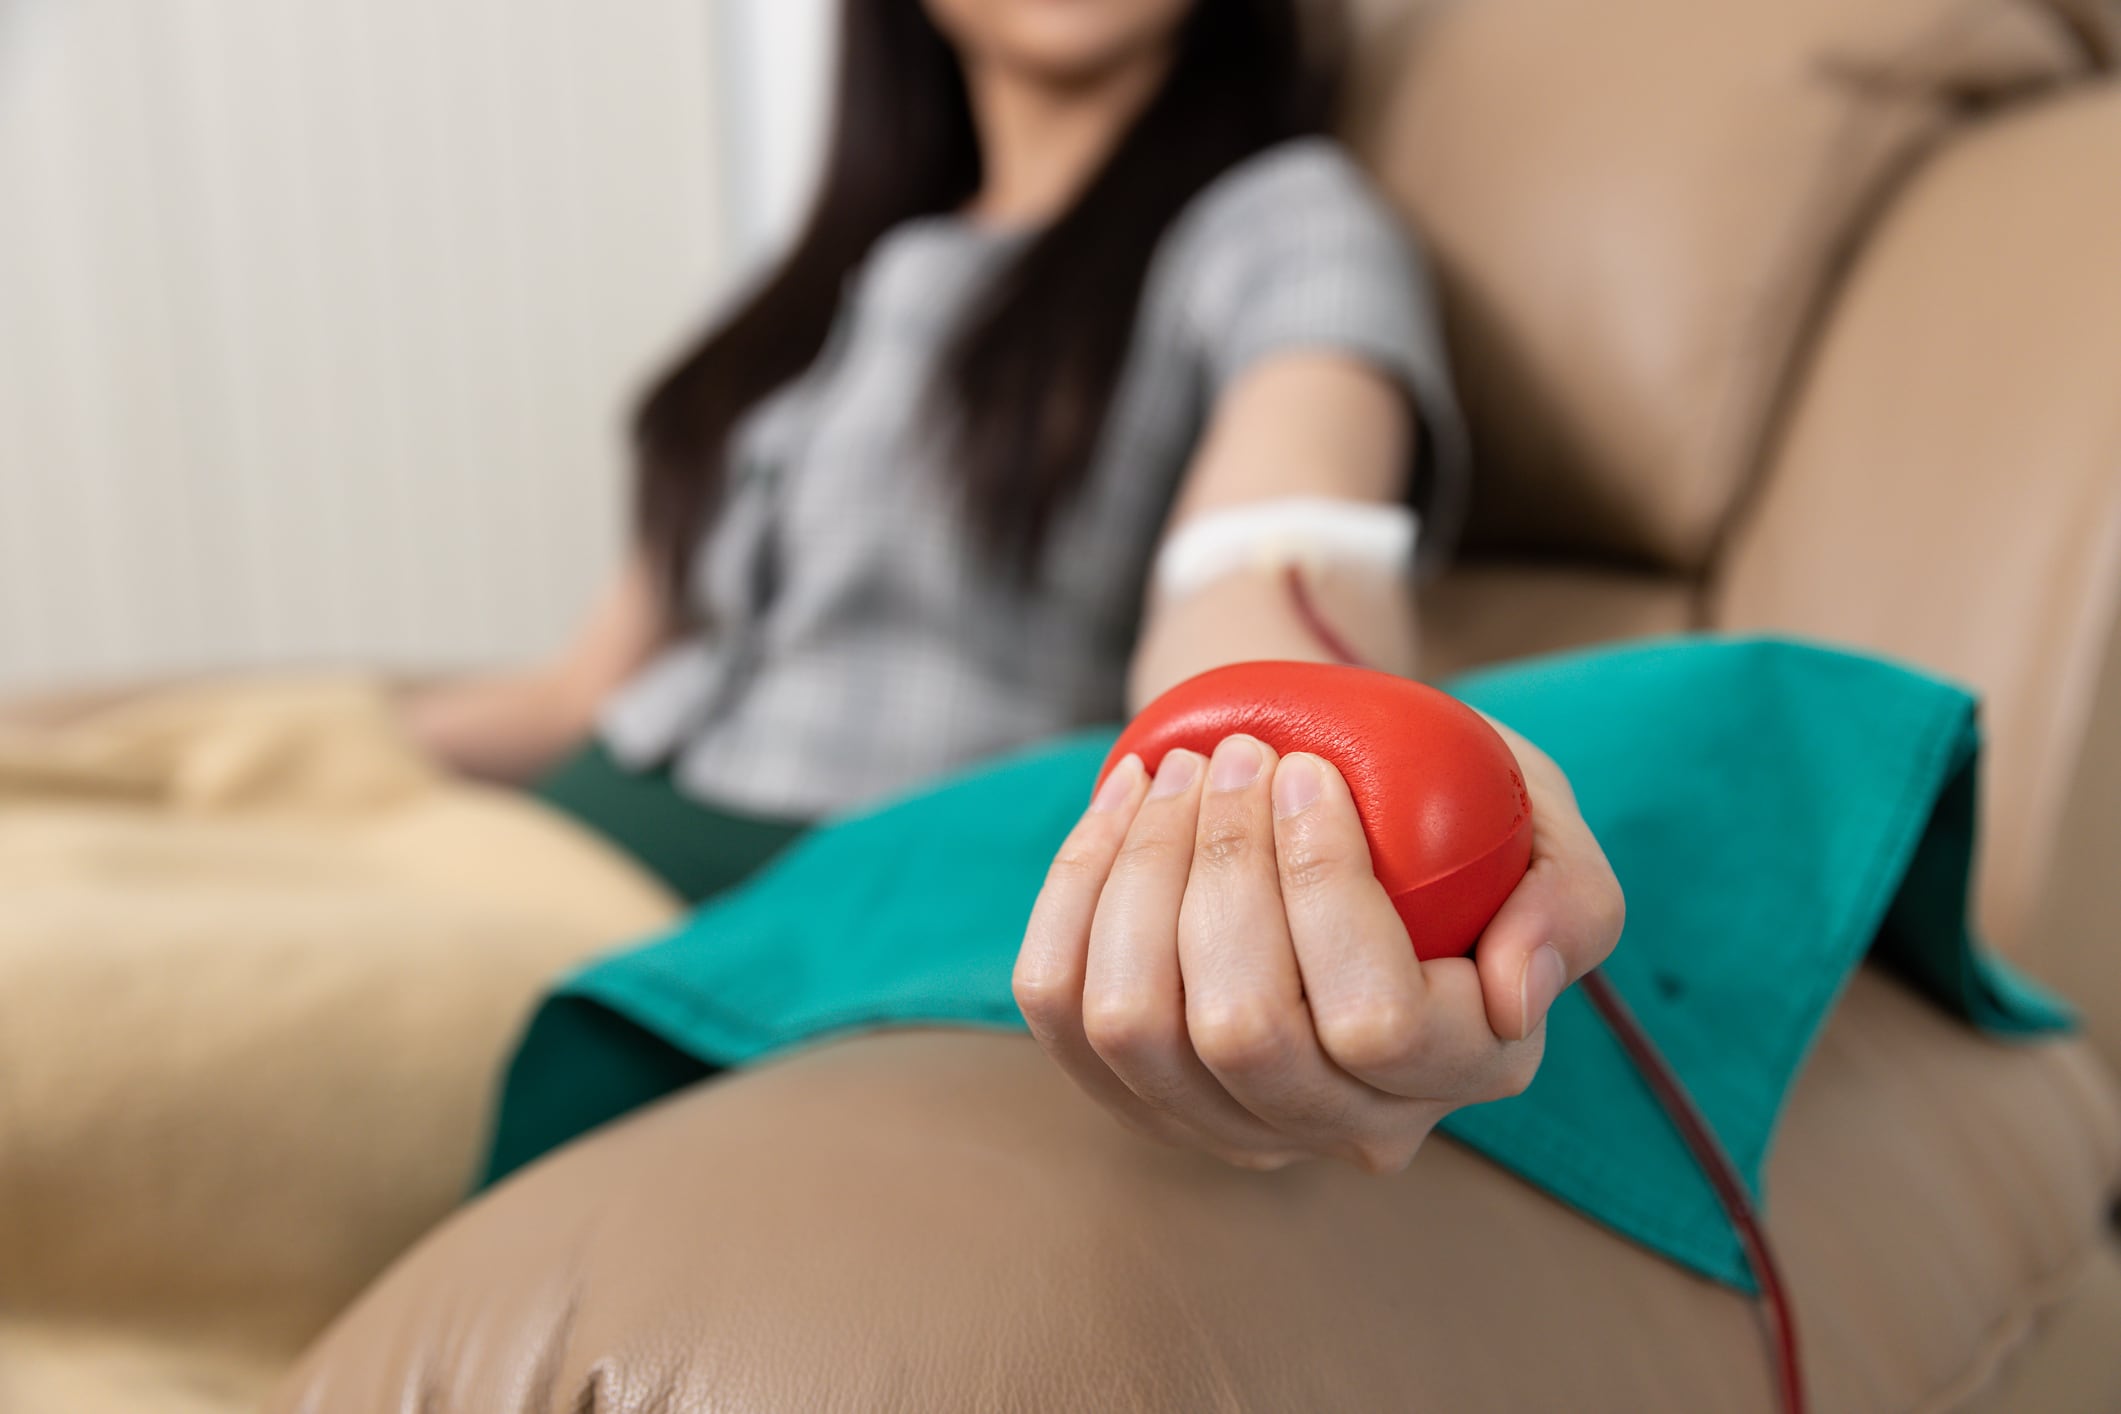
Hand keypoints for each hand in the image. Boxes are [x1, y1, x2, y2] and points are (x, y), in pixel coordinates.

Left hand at [1013, 729, 1622, 1172]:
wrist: (1339, 792)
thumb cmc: (1451, 799)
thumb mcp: (1544, 822)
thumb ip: (1569, 901)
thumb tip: (1514, 994)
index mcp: (1464, 1068)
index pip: (1378, 1025)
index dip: (1325, 889)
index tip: (1308, 773)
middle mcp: (1342, 1123)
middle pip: (1245, 1034)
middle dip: (1223, 870)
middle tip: (1240, 757)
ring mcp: (1223, 1119)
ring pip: (1136, 1026)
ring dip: (1146, 872)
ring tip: (1185, 771)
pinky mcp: (1127, 1084)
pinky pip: (1059, 1005)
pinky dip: (1077, 886)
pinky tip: (1127, 803)